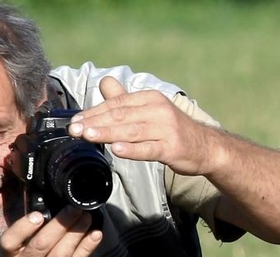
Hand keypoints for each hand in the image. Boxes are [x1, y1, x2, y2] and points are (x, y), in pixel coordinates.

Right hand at [0, 206, 101, 256]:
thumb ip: (27, 239)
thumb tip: (52, 208)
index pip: (9, 242)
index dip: (23, 228)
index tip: (38, 215)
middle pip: (41, 245)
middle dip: (60, 225)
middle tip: (74, 208)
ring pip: (61, 254)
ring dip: (75, 233)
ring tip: (86, 217)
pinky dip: (86, 248)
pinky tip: (95, 235)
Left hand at [67, 76, 219, 175]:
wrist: (205, 146)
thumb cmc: (171, 128)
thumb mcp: (148, 109)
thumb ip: (124, 99)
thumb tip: (104, 82)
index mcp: (149, 99)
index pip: (116, 104)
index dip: (93, 113)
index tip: (74, 121)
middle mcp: (157, 110)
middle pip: (120, 116)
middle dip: (94, 123)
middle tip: (74, 129)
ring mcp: (165, 129)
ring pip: (131, 131)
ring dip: (107, 133)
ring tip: (88, 135)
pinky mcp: (171, 148)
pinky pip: (148, 149)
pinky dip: (131, 149)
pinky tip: (116, 149)